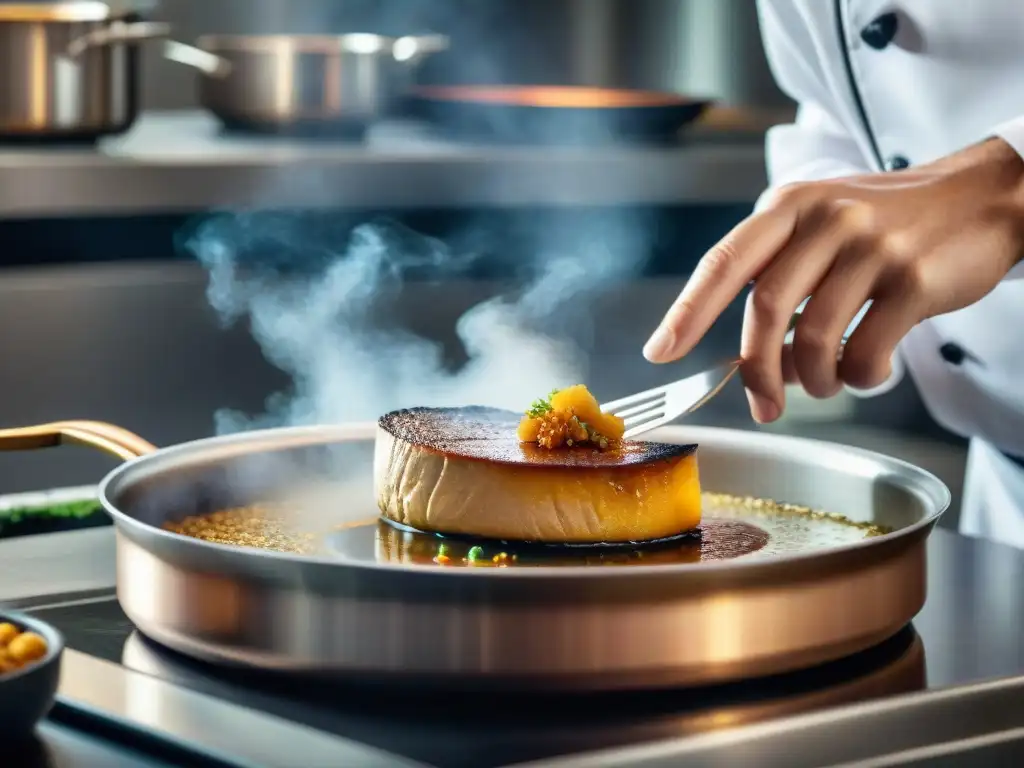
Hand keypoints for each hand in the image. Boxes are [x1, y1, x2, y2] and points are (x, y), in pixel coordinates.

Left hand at [644, 138, 1023, 422]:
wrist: (983, 198)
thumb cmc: (888, 225)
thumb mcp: (825, 235)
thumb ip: (788, 291)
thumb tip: (766, 368)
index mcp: (790, 206)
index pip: (723, 262)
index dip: (686, 311)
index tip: (659, 352)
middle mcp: (826, 219)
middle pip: (765, 309)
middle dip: (755, 370)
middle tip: (762, 405)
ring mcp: (872, 247)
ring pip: (815, 338)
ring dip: (814, 380)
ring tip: (826, 384)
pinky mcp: (914, 279)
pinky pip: (867, 352)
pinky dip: (860, 377)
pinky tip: (867, 371)